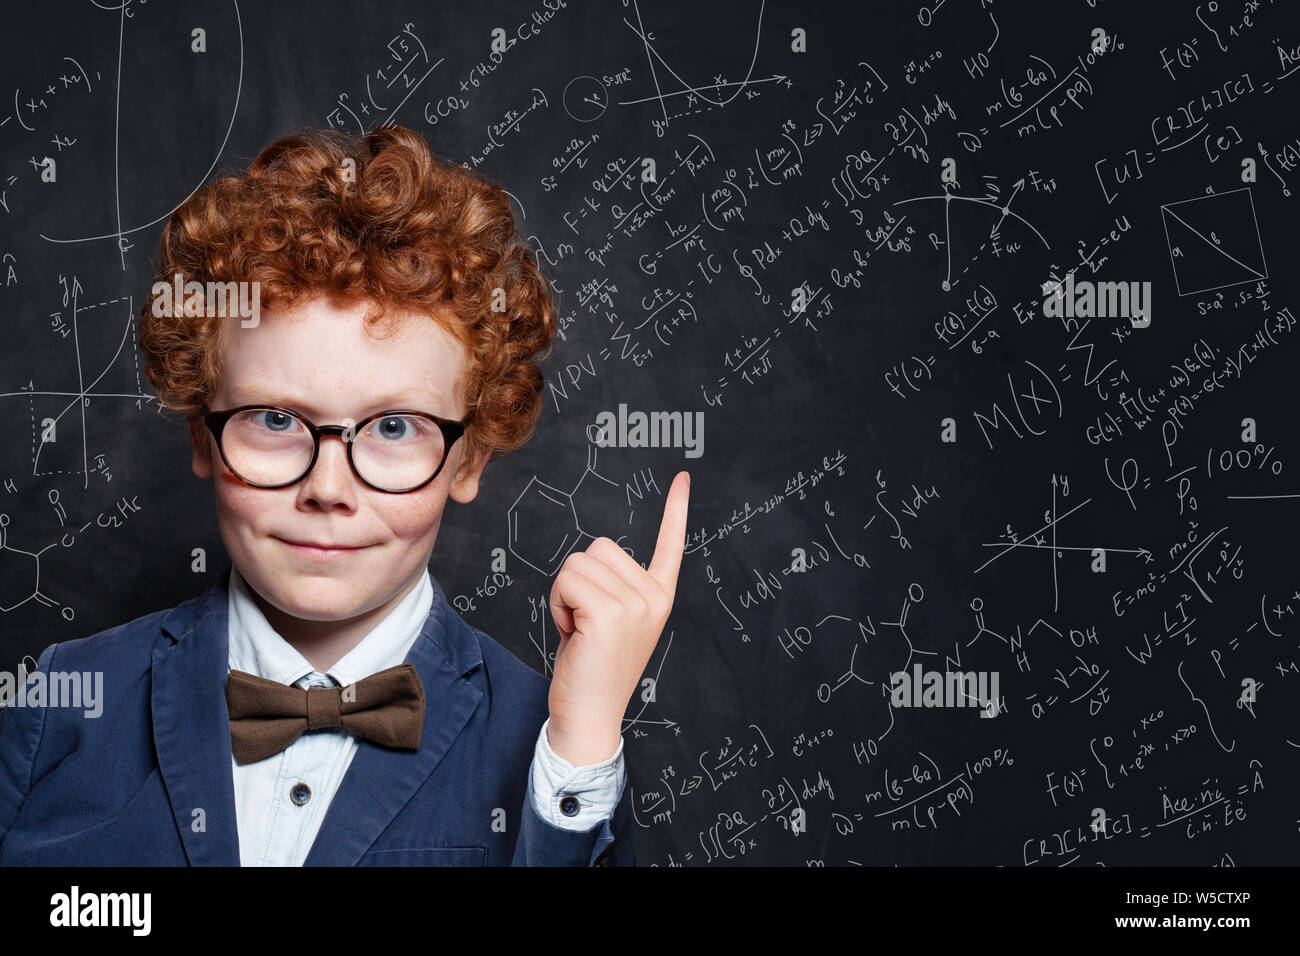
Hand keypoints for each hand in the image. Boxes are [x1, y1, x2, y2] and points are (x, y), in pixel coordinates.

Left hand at [545, 470, 688, 765]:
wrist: (589, 716)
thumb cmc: (592, 669)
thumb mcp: (612, 622)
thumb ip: (612, 589)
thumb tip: (594, 560)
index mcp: (659, 597)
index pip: (670, 545)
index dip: (676, 510)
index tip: (683, 479)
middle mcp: (654, 597)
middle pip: (598, 548)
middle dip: (578, 581)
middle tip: (586, 623)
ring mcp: (635, 605)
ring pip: (578, 564)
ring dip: (565, 594)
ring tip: (579, 630)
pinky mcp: (610, 613)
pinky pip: (567, 581)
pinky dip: (559, 604)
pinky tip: (573, 635)